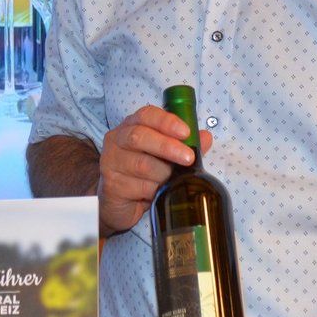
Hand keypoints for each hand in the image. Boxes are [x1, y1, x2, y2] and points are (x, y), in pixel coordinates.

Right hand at [98, 105, 210, 236]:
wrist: (119, 201)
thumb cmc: (142, 173)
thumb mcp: (164, 157)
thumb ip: (184, 145)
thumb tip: (205, 137)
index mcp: (131, 126)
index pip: (146, 115)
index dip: (166, 121)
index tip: (185, 132)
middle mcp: (117, 140)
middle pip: (139, 137)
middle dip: (167, 146)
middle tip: (188, 158)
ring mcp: (111, 162)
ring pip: (141, 165)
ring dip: (163, 174)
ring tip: (172, 180)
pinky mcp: (111, 184)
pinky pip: (138, 187)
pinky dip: (154, 191)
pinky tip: (157, 193)